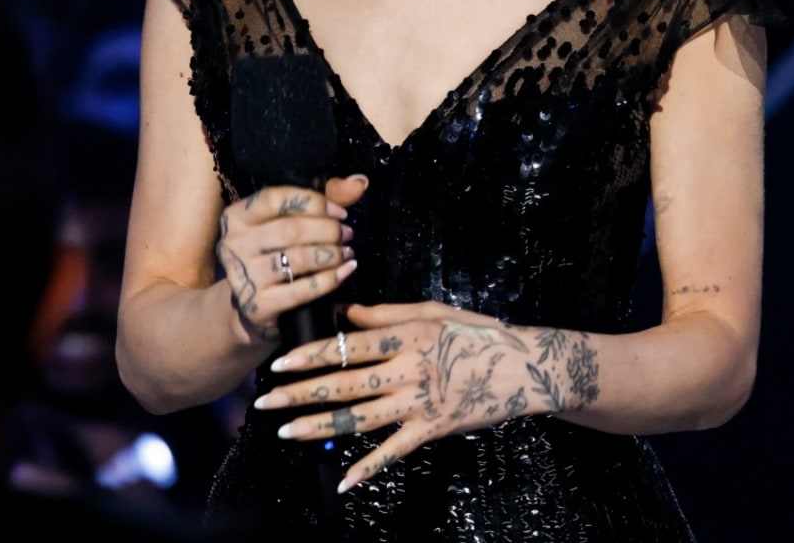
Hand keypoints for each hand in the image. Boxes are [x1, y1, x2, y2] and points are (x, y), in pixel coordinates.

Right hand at [216, 176, 367, 343]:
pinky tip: (346, 271)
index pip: (275, 199)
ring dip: (331, 254)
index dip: (314, 202)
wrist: (250, 307)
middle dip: (328, 231)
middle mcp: (234, 244)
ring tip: (348, 253)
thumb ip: (323, 199)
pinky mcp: (258, 305)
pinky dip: (330, 279)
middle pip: (290, 230)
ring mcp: (244, 276)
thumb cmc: (273, 254)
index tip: (340, 212)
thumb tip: (359, 183)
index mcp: (237, 216)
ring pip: (298, 259)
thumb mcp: (287, 222)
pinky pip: (302, 290)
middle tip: (347, 234)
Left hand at [254, 301, 601, 491]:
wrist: (527, 368)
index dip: (312, 354)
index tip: (280, 361)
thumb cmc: (479, 334)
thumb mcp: (436, 312)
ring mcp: (422, 403)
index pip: (351, 345)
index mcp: (410, 335)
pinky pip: (395, 452)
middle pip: (347, 383)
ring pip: (362, 417)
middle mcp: (412, 370)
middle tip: (266, 401)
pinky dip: (369, 468)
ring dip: (321, 426)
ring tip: (287, 432)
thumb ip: (389, 312)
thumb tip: (346, 312)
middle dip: (302, 393)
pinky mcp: (434, 430)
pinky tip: (343, 480)